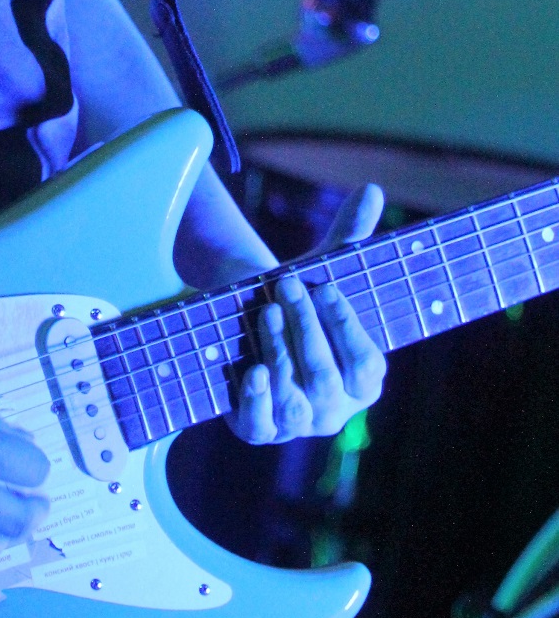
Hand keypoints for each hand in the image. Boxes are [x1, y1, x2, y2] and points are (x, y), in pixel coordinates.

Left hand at [228, 183, 387, 445]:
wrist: (245, 323)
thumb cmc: (295, 300)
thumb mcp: (322, 270)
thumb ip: (348, 237)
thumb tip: (371, 189)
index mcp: (363, 379)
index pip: (366, 364)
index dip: (347, 327)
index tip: (326, 286)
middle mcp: (335, 408)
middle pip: (327, 381)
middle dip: (307, 329)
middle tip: (285, 284)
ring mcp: (297, 423)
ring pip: (296, 403)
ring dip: (281, 355)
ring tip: (267, 312)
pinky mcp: (259, 428)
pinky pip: (261, 427)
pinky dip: (256, 402)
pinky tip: (251, 370)